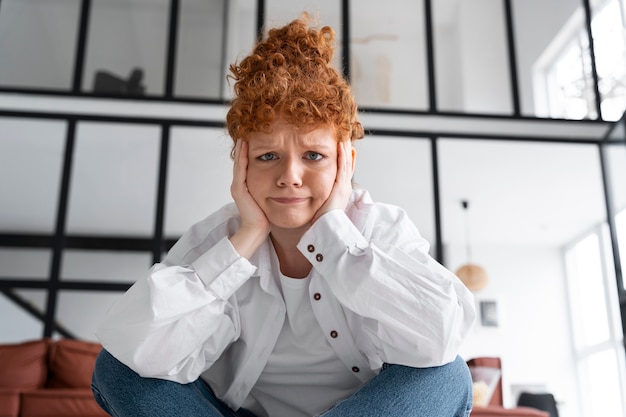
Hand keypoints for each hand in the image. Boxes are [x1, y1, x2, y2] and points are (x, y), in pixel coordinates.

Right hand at [229, 139, 270, 257]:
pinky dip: (242, 157)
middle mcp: (241, 184)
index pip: (249, 163)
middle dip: (246, 146)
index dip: (254, 150)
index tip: (258, 138)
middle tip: (249, 131)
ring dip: (243, 148)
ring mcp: (238, 186)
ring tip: (246, 135)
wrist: (258, 231)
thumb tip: (287, 179)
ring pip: (240, 162)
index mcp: (249, 185)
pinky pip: (240, 169)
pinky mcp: (239, 190)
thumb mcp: (272, 198)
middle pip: (242, 160)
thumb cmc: (267, 218)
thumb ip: (274, 188)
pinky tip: (246, 146)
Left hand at [312, 140, 354, 222]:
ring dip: (345, 147)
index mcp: (340, 191)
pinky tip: (340, 144)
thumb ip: (316, 195)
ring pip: (347, 162)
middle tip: (346, 135)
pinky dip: (342, 155)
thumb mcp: (319, 204)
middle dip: (346, 148)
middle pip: (348, 162)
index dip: (345, 156)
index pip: (344, 169)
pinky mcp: (341, 187)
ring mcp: (344, 186)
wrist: (326, 230)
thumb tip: (306, 189)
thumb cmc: (320, 221)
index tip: (343, 145)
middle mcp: (345, 187)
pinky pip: (343, 167)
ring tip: (344, 135)